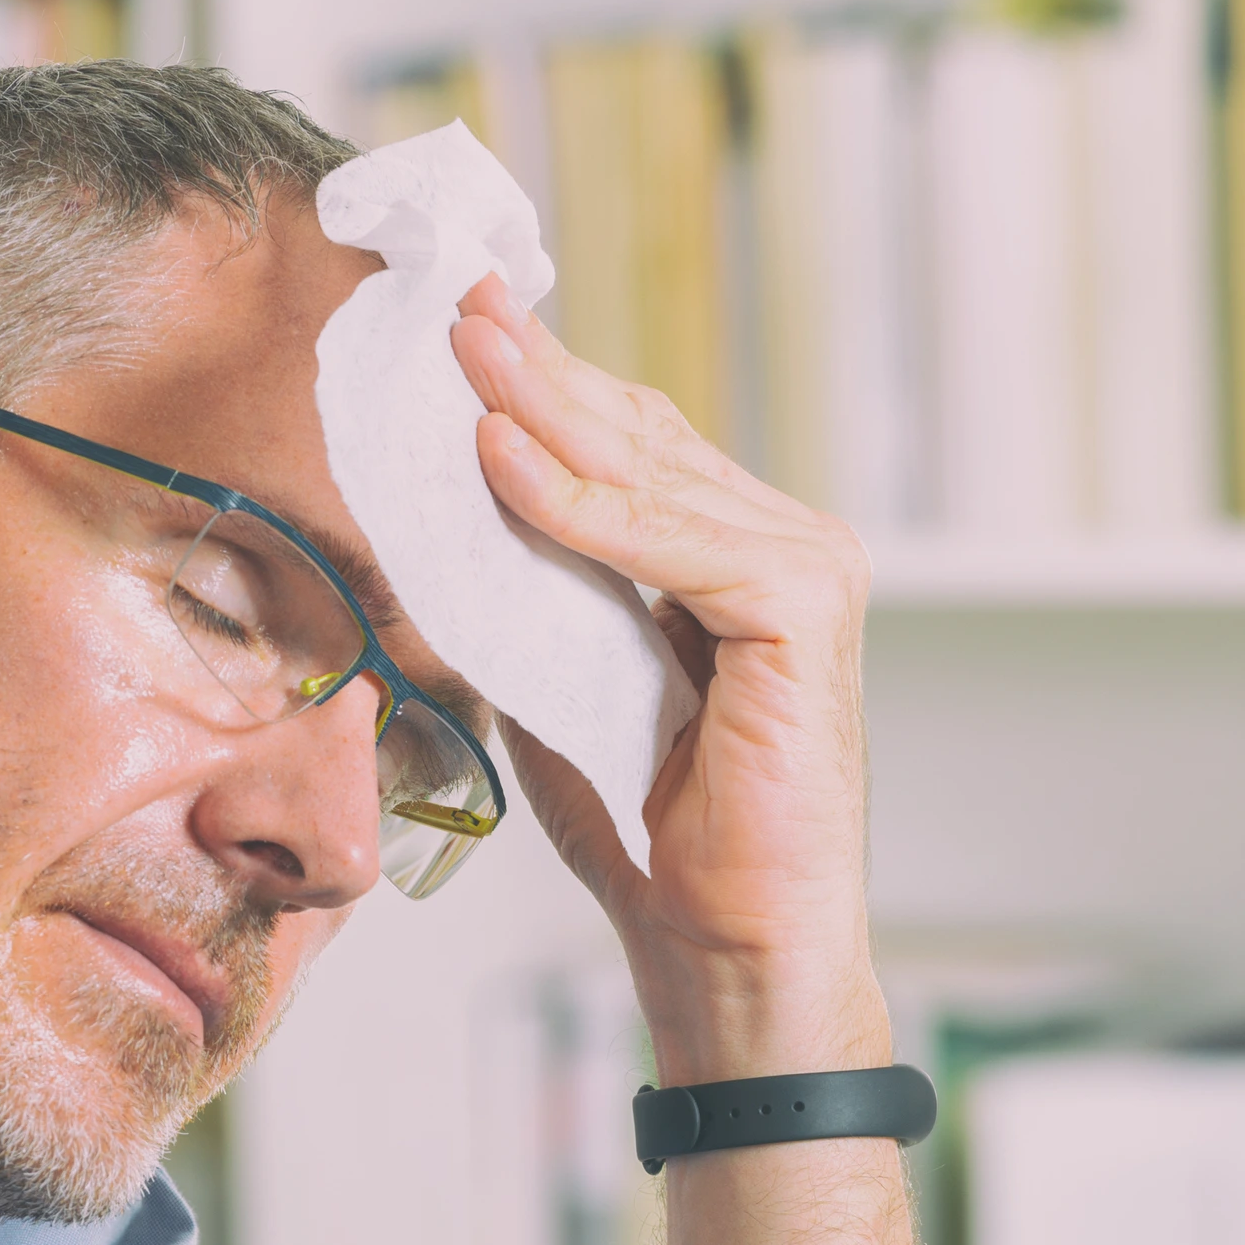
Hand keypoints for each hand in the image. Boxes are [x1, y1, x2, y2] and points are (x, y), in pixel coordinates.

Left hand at [449, 274, 888, 1086]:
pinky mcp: (803, 607)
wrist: (724, 946)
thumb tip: (439, 506)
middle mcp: (785, 546)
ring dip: (545, 410)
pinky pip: (670, 537)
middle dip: (536, 369)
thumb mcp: (557, 678)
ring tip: (463, 352)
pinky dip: (581, 503)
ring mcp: (805, 569)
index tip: (458, 322)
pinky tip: (505, 460)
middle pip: (639, 435)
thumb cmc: (652, 833)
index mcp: (735, 558)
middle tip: (454, 299)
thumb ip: (527, 591)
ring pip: (650, 471)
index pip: (629, 445)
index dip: (541, 385)